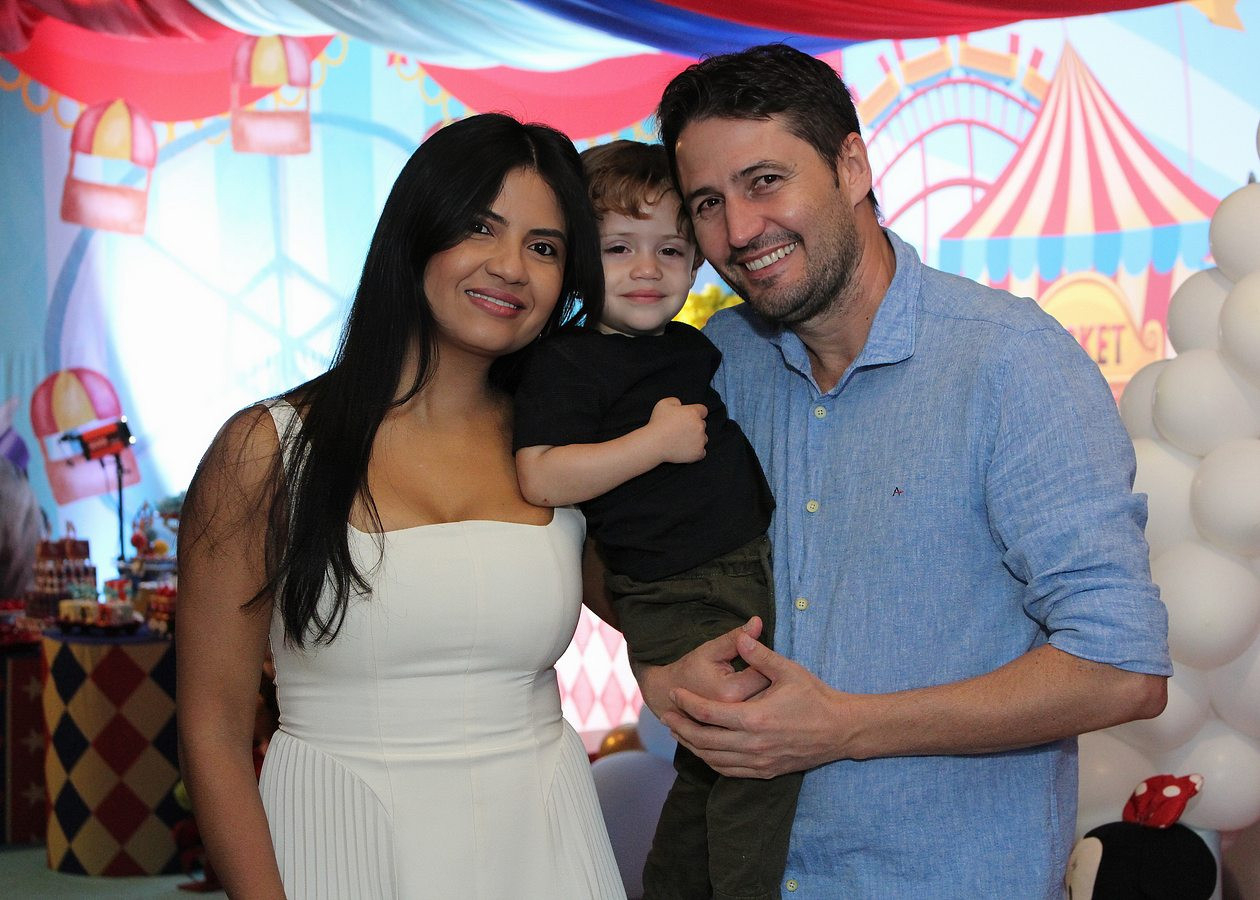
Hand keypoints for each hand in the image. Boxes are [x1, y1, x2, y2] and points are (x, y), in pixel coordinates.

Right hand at [636, 618, 768, 718]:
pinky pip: (756, 721)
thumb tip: (758, 621)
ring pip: (764, 708)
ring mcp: (735, 726)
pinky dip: (756, 711)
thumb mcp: (710, 650)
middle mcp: (736, 712)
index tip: (755, 660)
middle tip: (754, 673)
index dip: (764, 663)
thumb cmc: (690, 669)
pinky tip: (748, 704)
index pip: (766, 673)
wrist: (668, 696)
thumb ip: (735, 638)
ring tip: (750, 688)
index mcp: (732, 691)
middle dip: (768, 681)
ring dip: (764, 698)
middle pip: (769, 694)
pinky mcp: (734, 733)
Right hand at [647, 397, 707, 463]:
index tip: (689, 417)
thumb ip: (675, 401)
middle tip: (682, 430)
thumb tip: (680, 405)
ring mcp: (700, 440)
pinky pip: (702, 452)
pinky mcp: (698, 453)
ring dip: (696, 439)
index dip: (696, 413)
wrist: (654, 443)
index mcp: (693, 413)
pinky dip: (696, 451)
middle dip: (695, 426)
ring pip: (703, 438)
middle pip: (702, 424)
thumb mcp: (663, 404)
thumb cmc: (658, 424)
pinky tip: (686, 449)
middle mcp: (699, 426)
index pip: (703, 410)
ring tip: (683, 440)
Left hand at [662, 632, 856, 778]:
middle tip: (666, 717)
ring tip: (679, 733)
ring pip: (714, 760)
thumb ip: (761, 655)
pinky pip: (730, 771)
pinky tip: (704, 751)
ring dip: (693, 747)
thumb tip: (742, 635)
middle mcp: (753, 745)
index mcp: (755, 718)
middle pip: (704, 741)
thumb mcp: (788, 671)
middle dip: (681, 728)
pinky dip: (712, 762)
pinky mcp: (766, 772)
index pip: (709, 714)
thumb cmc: (815, 697)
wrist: (841, 730)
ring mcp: (759, 762)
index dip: (687, 703)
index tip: (674, 694)